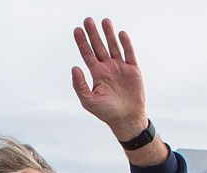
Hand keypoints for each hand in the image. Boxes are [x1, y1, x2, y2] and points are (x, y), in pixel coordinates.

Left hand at [70, 17, 147, 139]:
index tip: (76, 30)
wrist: (125, 118)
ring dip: (108, 34)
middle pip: (99, 46)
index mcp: (96, 74)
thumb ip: (79, 85)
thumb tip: (74, 67)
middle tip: (87, 20)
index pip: (87, 54)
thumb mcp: (88, 100)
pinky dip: (125, 44)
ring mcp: (120, 67)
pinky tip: (120, 34)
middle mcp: (107, 68)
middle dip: (93, 33)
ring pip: (113, 46)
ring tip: (104, 20)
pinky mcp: (133, 70)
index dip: (82, 42)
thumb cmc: (105, 112)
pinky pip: (129, 54)